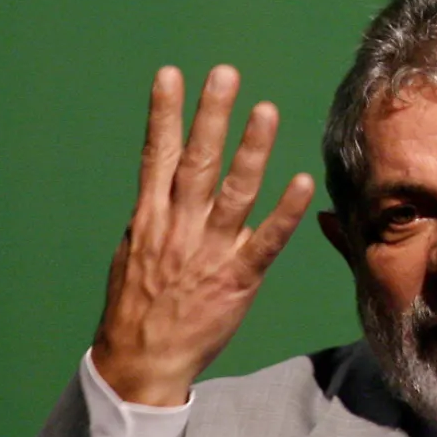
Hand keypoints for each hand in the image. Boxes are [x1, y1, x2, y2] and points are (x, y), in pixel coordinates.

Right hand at [89, 65, 315, 406]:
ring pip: (234, 193)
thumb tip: (164, 172)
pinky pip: (266, 240)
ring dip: (251, 151)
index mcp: (151, 217)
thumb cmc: (138, 303)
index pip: (158, 155)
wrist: (141, 363)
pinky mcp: (238, 278)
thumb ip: (155, 209)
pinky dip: (284, 212)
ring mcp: (210, 251)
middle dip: (210, 116)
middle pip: (197, 162)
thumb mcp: (135, 248)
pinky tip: (301, 182)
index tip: (170, 74)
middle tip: (225, 74)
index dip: (164, 113)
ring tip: (266, 110)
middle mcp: (179, 227)